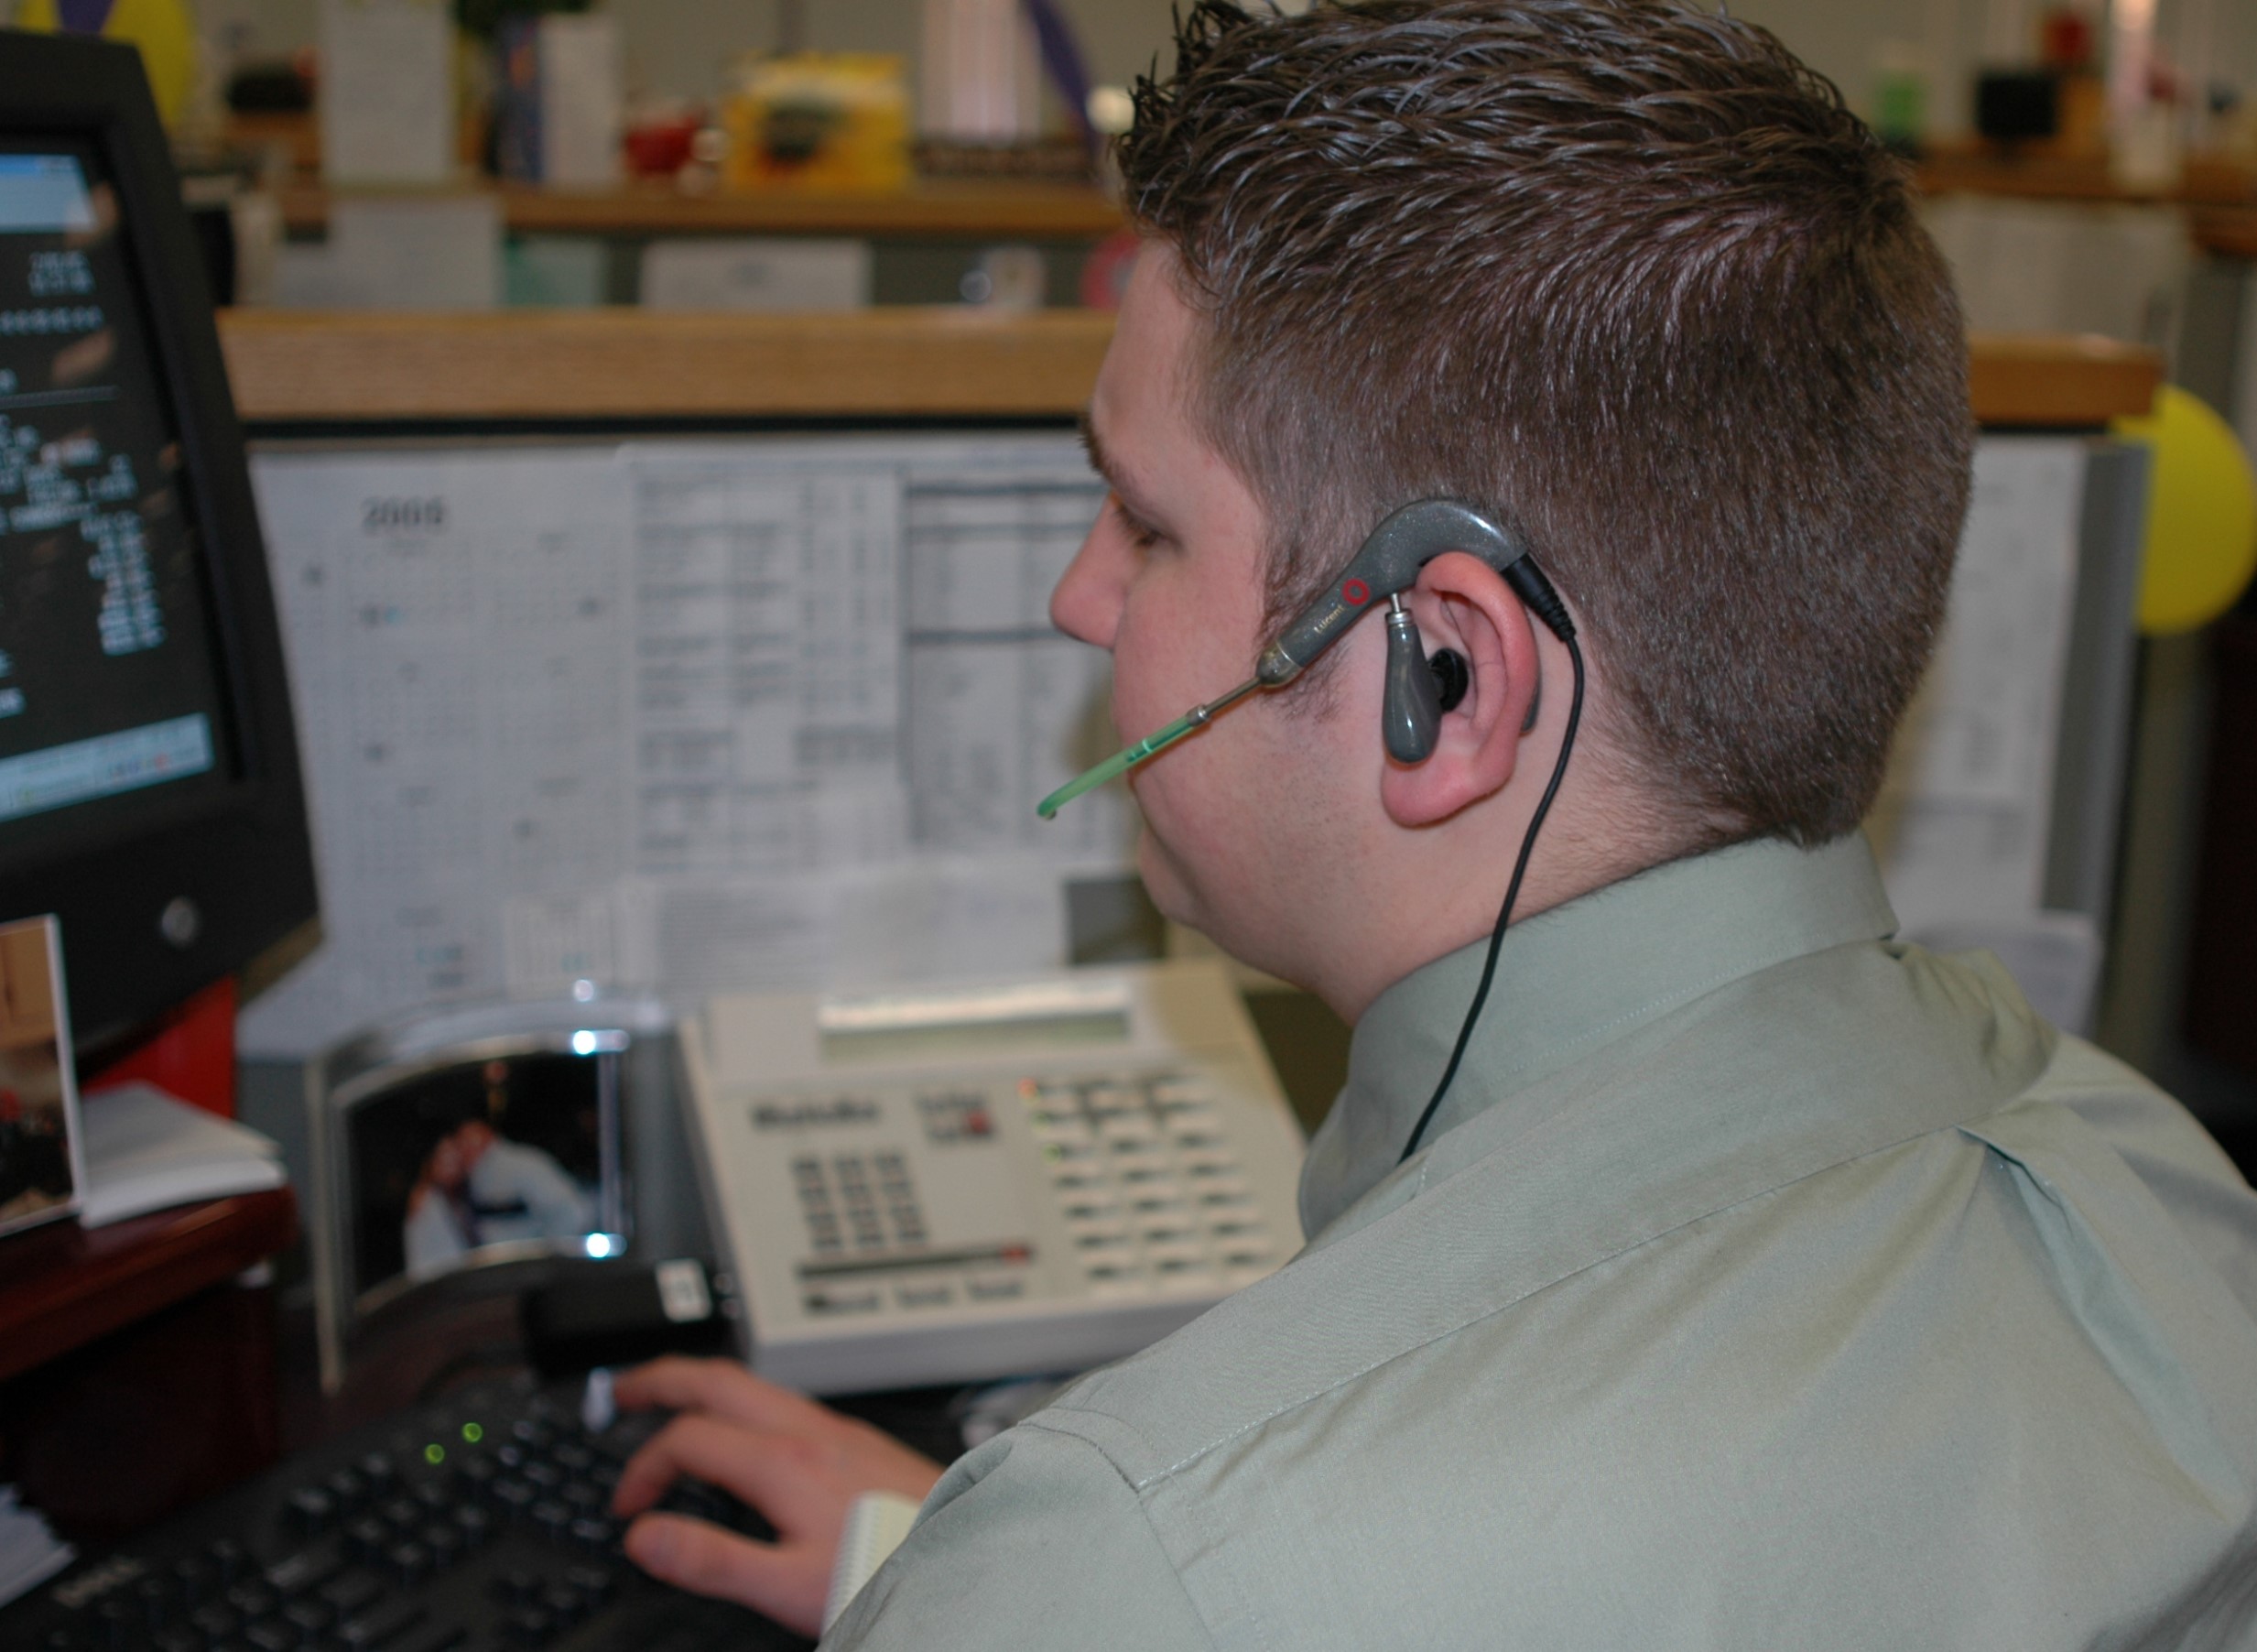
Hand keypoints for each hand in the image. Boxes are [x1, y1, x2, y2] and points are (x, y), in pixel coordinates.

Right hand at [609, 1356, 946, 1637]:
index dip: (643, 1467)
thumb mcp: (787, 1584)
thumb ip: (712, 1558)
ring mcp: (838, 1429)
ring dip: (702, 1386)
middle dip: (660, 1378)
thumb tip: (646, 1536)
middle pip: (717, 1378)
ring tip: (673, 1402)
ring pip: (755, 1384)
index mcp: (784, 1461)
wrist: (966, 1555)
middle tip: (621, 1392)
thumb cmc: (888, 1570)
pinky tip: (748, 1432)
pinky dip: (743, 1403)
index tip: (627, 1505)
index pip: (687, 1438)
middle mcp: (811, 1431)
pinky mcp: (859, 1439)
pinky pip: (785, 1400)